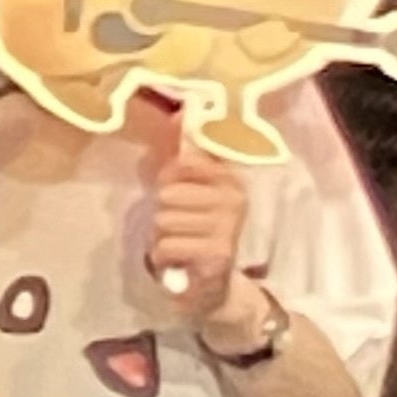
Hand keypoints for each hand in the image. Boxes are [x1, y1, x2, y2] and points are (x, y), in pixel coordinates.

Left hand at [139, 102, 251, 324]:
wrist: (213, 286)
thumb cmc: (193, 229)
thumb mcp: (187, 188)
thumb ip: (181, 151)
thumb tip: (181, 110)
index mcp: (229, 177)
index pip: (183, 161)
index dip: (167, 178)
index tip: (174, 191)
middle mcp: (236, 198)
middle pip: (166, 193)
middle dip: (162, 212)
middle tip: (177, 225)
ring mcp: (229, 227)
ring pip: (163, 220)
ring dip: (161, 236)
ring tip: (179, 243)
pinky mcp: (218, 256)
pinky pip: (166, 246)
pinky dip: (163, 256)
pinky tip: (180, 261)